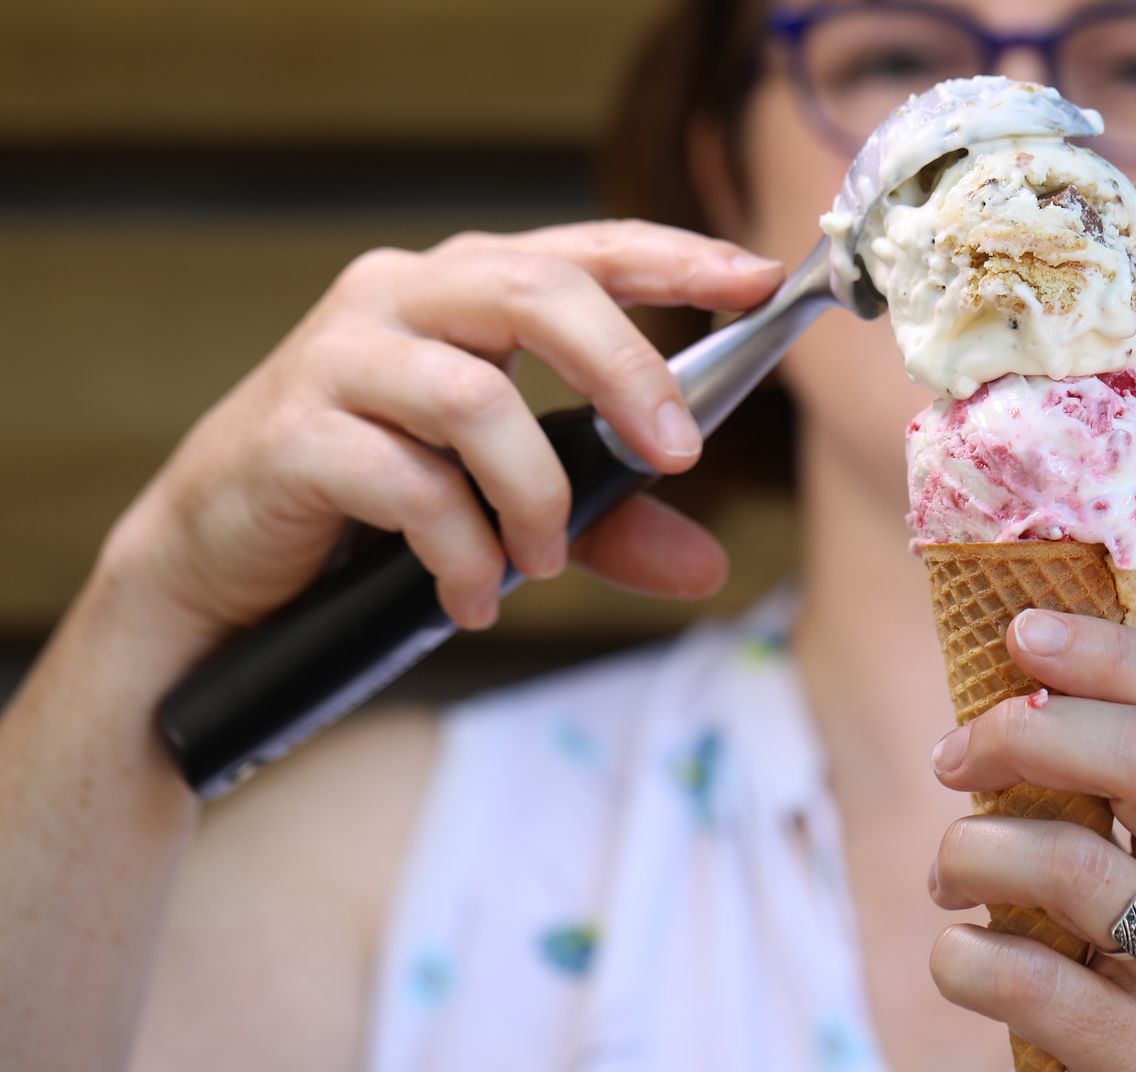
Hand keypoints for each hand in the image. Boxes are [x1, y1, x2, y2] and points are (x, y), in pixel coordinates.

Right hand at [97, 220, 782, 649]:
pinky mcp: (291, 435)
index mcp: (460, 292)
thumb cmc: (373, 505)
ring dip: (535, 494)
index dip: (674, 256)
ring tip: (544, 563)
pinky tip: (470, 599)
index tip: (757, 279)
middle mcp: (399, 299)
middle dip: (625, 370)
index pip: (582, 249)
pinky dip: (460, 551)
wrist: (219, 559)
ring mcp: (337, 359)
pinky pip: (406, 483)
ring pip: (473, 397)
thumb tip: (707, 567)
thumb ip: (606, 523)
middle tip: (679, 455)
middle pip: (533, 292)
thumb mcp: (508, 506)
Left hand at [926, 609, 1135, 1071]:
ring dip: (974, 851)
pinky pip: (1031, 986)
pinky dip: (966, 959)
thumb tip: (1021, 715)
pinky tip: (962, 958)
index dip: (1108, 652)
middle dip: (1028, 733)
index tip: (1020, 631)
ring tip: (948, 875)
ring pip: (1073, 868)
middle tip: (955, 758)